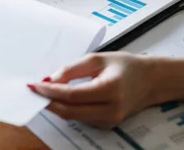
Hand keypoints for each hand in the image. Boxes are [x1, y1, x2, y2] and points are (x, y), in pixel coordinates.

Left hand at [28, 52, 156, 128]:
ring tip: (43, 92)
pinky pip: (81, 118)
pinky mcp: (107, 124)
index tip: (33, 85)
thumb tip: (49, 80)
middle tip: (32, 91)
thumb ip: (72, 69)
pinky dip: (68, 109)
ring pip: (73, 117)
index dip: (50, 91)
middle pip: (69, 111)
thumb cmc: (126, 66)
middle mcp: (111, 109)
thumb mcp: (97, 59)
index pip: (72, 95)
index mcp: (110, 89)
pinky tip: (60, 98)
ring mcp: (109, 120)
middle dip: (48, 102)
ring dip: (56, 106)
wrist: (151, 81)